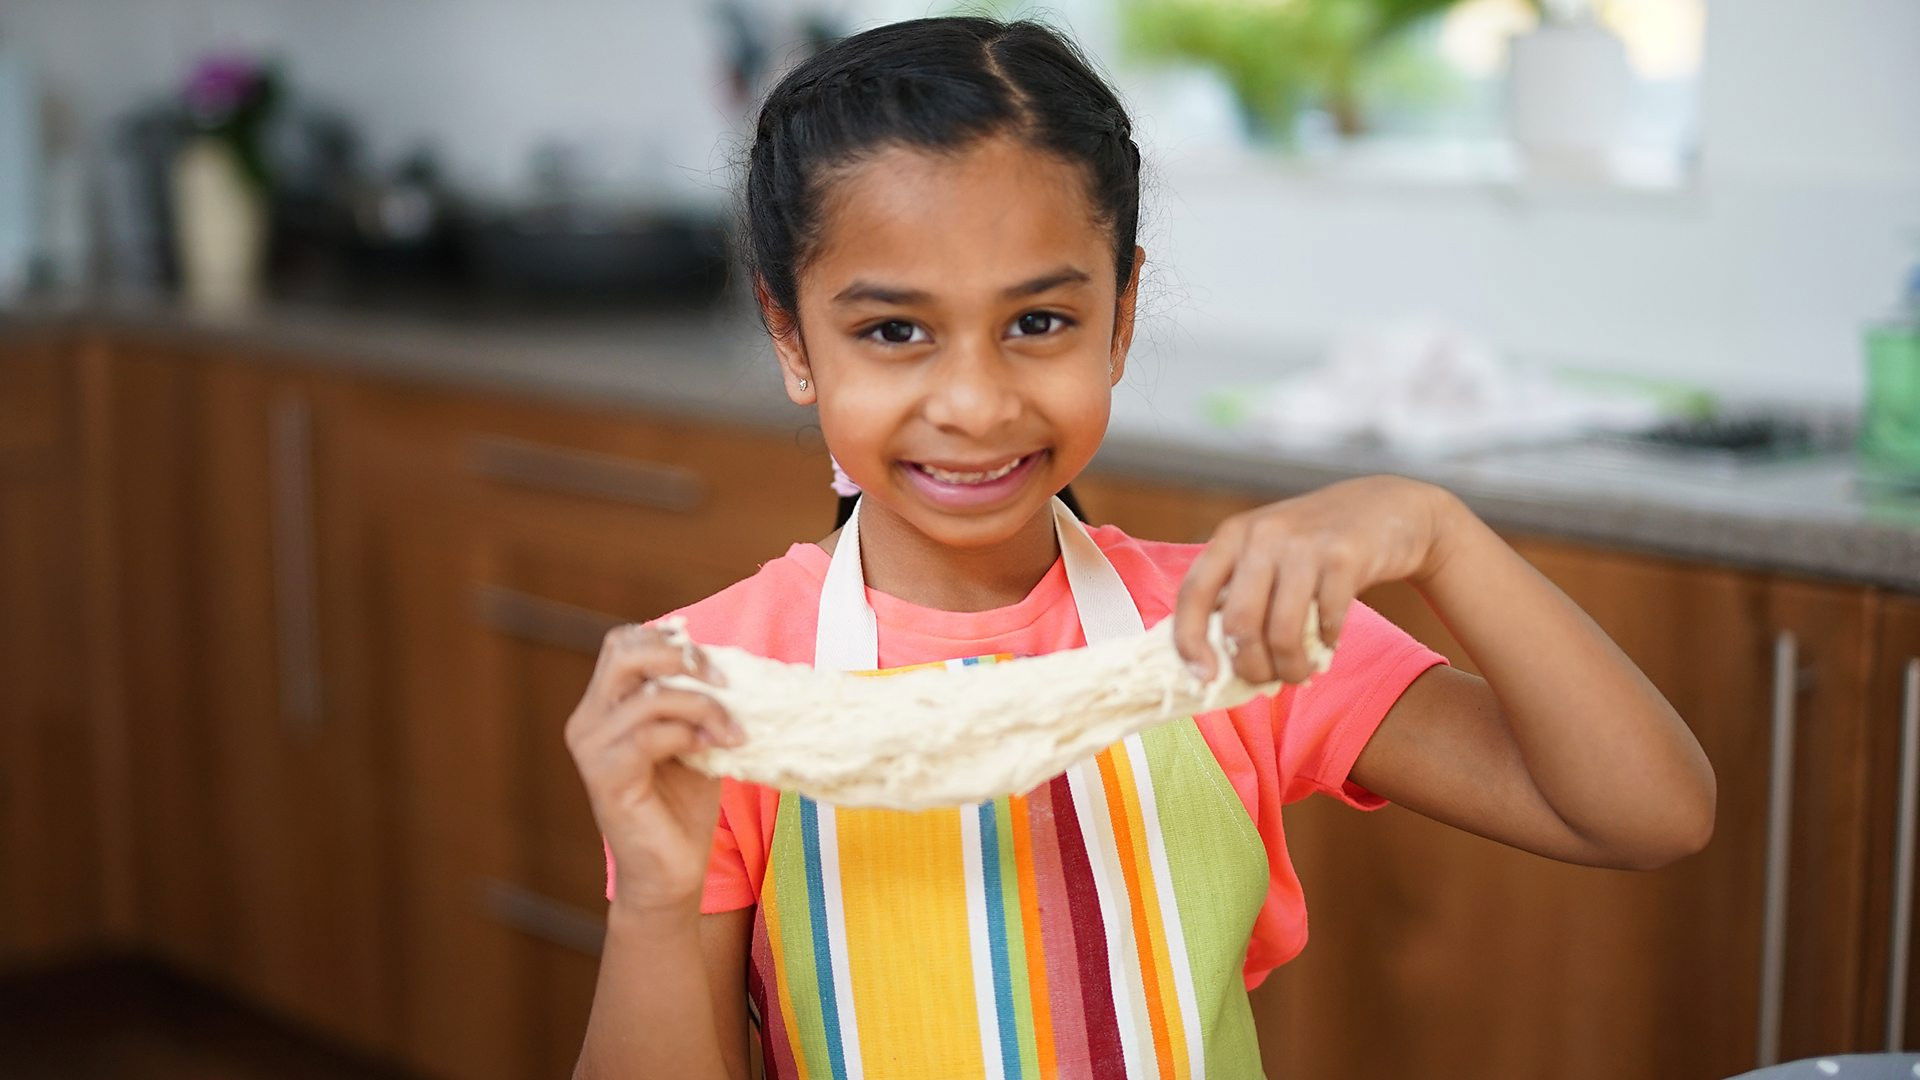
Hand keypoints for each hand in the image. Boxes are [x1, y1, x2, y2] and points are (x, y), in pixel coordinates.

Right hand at [565, 622, 743, 916]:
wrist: (669, 873)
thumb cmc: (682, 806)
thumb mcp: (694, 736)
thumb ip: (696, 699)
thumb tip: (727, 662)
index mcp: (605, 706)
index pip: (623, 643)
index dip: (668, 639)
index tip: (716, 664)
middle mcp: (588, 720)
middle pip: (624, 651)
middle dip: (683, 657)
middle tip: (725, 682)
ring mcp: (591, 748)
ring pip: (650, 696)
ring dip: (705, 707)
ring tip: (734, 732)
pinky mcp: (604, 778)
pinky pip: (650, 736)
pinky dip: (689, 735)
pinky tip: (712, 750)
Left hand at [1173, 475, 1458, 683]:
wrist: (1388, 507)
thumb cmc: (1316, 544)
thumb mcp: (1267, 552)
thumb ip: (1240, 594)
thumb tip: (1215, 664)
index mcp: (1233, 535)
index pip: (1194, 593)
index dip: (1189, 641)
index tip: (1204, 677)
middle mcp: (1262, 535)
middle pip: (1239, 624)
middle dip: (1250, 667)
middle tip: (1266, 680)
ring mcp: (1303, 544)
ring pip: (1281, 632)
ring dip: (1290, 668)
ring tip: (1299, 673)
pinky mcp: (1344, 556)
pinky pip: (1326, 622)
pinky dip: (1326, 645)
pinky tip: (1329, 642)